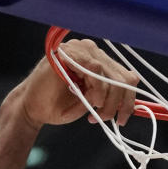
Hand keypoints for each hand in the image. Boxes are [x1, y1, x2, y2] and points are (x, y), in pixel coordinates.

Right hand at [11, 39, 138, 127]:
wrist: (32, 108)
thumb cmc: (59, 105)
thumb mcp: (92, 103)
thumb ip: (111, 95)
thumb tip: (135, 94)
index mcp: (98, 61)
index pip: (126, 76)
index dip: (130, 99)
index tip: (123, 118)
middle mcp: (91, 51)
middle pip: (123, 77)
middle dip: (120, 104)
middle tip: (107, 119)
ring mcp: (80, 49)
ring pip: (111, 75)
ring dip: (107, 100)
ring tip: (95, 114)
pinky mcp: (69, 53)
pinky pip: (96, 70)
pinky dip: (97, 90)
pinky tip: (89, 100)